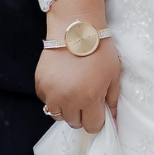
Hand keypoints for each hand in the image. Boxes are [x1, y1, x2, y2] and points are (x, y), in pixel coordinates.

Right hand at [35, 0, 119, 133]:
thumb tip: (113, 121)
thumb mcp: (113, 74)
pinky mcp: (40, 83)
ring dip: (65, 108)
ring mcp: (52, 92)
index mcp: (90, 98)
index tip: (97, 109)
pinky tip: (61, 82)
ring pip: (57, 115)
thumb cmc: (99, 49)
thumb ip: (112, 100)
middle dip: (81, 114)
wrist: (76, 28)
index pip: (92, 126)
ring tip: (72, 91)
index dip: (96, 119)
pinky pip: (45, 101)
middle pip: (74, 123)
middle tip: (84, 97)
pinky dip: (52, 97)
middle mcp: (68, 98)